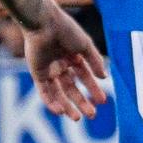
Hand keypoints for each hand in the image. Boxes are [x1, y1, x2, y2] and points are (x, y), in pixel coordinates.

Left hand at [24, 4, 107, 120]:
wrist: (44, 23)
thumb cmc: (66, 30)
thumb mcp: (85, 46)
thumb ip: (95, 61)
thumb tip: (105, 77)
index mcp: (73, 56)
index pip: (85, 76)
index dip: (93, 89)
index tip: (103, 101)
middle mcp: (61, 65)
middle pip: (73, 88)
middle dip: (82, 101)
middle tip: (92, 114)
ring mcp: (49, 70)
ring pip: (59, 93)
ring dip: (68, 106)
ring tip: (77, 118)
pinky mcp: (37, 73)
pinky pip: (45, 92)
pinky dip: (52, 102)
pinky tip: (61, 110)